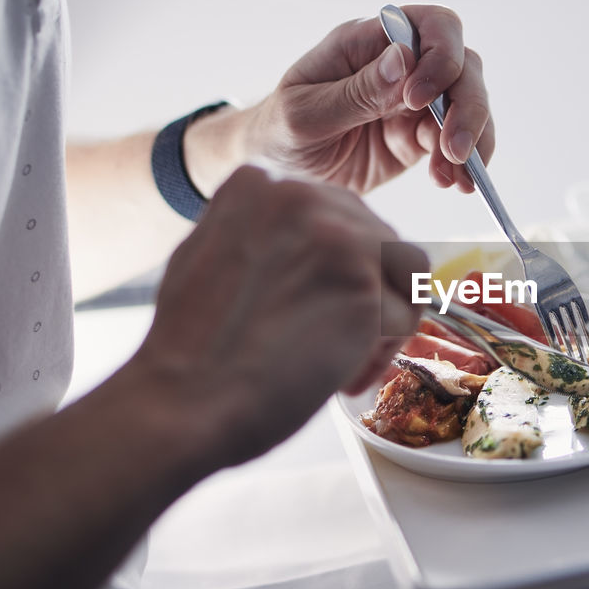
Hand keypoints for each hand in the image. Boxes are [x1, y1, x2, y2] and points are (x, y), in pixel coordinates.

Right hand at [129, 166, 427, 469]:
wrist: (184, 404)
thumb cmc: (193, 352)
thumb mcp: (212, 257)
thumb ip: (263, 236)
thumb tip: (315, 243)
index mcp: (258, 184)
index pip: (338, 216)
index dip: (335, 274)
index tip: (313, 311)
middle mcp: (299, 194)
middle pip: (378, 239)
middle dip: (367, 296)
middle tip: (333, 346)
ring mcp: (335, 234)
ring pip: (402, 273)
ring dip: (382, 323)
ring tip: (340, 363)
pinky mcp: (362, 280)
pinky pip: (404, 314)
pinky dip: (383, 353)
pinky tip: (342, 376)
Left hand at [247, 5, 494, 193]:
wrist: (278, 171)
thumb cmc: (279, 131)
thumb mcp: (305, 115)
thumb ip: (355, 92)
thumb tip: (404, 60)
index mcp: (367, 42)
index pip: (431, 25)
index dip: (440, 56)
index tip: (417, 100)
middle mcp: (399, 65)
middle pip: (463, 65)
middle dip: (468, 106)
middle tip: (454, 150)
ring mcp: (414, 101)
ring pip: (469, 104)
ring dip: (472, 139)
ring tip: (455, 175)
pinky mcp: (419, 136)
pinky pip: (457, 142)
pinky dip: (464, 163)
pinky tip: (454, 183)